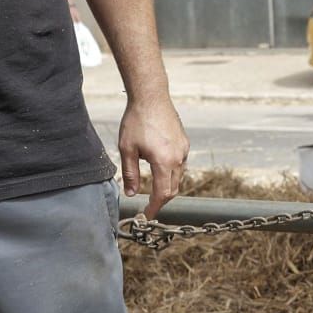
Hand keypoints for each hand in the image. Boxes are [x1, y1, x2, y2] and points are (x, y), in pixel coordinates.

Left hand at [119, 93, 188, 218]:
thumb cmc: (137, 121)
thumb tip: (131, 193)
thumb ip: (130, 174)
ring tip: (153, 187)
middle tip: (149, 205)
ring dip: (167, 185)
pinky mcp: (184, 142)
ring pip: (178, 176)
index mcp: (164, 161)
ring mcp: (183, 149)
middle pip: (173, 188)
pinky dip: (171, 172)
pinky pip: (180, 164)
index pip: (163, 194)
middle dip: (162, 200)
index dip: (154, 207)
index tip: (146, 215)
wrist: (151, 97)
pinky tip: (159, 167)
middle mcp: (178, 158)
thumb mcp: (127, 149)